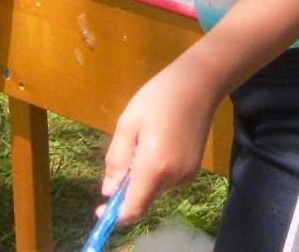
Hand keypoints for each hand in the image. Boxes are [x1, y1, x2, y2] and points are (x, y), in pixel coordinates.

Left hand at [99, 60, 220, 224]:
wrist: (199, 83)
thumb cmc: (159, 97)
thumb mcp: (128, 123)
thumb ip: (117, 159)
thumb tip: (108, 191)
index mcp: (154, 168)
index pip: (133, 209)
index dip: (114, 215)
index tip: (99, 209)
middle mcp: (173, 178)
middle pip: (143, 198)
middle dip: (128, 186)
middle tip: (129, 147)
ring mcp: (186, 175)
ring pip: (154, 188)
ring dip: (142, 175)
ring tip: (146, 138)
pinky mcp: (193, 169)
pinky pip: (167, 180)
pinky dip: (156, 170)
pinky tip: (159, 141)